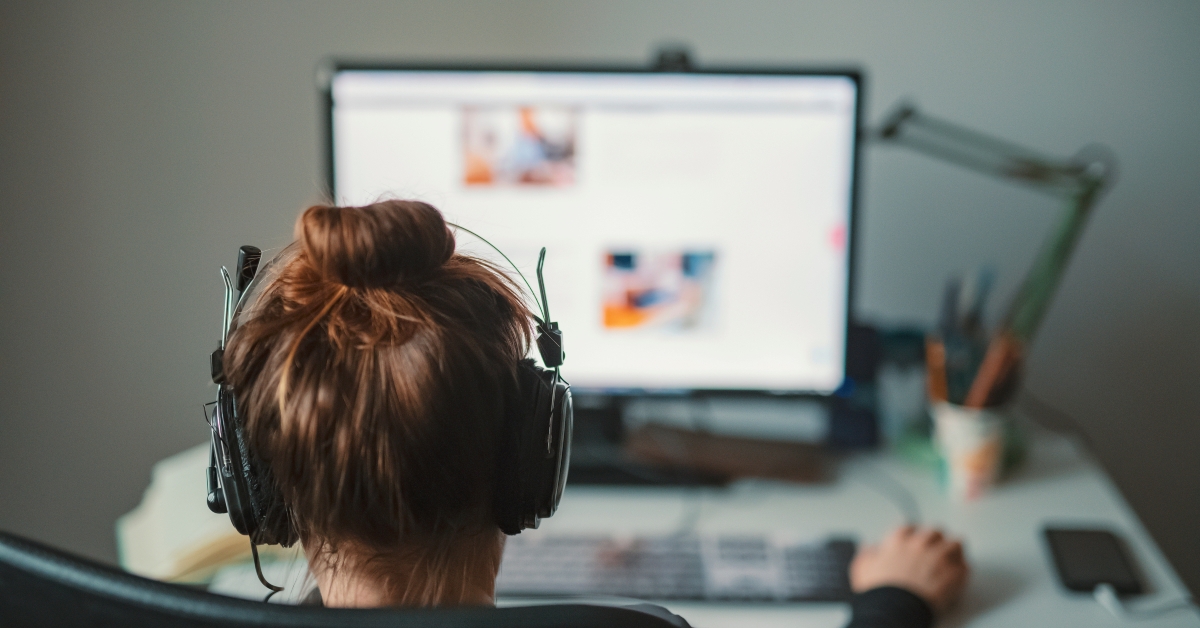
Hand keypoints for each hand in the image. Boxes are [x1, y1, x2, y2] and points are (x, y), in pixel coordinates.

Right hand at [850, 525, 969, 613]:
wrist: (896, 608)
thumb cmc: (880, 591)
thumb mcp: (863, 569)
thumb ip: (866, 555)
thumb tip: (869, 548)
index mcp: (899, 541)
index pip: (910, 528)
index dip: (913, 534)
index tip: (913, 540)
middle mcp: (920, 544)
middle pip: (935, 532)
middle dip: (935, 540)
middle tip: (935, 550)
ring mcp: (940, 557)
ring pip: (955, 544)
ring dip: (953, 551)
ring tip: (952, 560)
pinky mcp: (954, 574)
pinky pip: (964, 567)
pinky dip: (962, 571)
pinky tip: (957, 577)